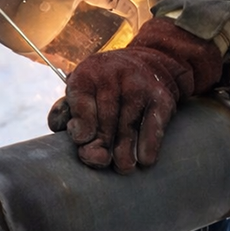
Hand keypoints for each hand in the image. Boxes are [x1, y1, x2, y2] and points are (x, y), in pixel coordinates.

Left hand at [48, 17, 223, 172]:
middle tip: (100, 161)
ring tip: (123, 167)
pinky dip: (149, 145)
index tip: (83, 143)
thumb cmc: (106, 88)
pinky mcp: (161, 98)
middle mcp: (114, 76)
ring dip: (125, 152)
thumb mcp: (83, 89)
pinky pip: (154, 126)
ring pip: (129, 126)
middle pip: (105, 120)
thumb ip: (68, 112)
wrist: (149, 63)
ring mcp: (140, 86)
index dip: (80, 129)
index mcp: (88, 73)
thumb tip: (70, 134)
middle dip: (102, 145)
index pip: (81, 104)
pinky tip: (144, 159)